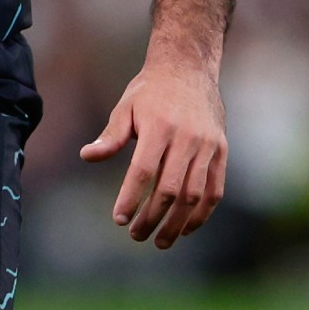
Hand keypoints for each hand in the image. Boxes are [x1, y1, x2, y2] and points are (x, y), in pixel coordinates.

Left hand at [79, 57, 226, 248]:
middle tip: (136, 235)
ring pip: (194, 194)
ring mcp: (208, 146)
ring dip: (178, 223)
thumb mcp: (125, 107)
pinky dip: (202, 213)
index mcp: (159, 127)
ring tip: (161, 240)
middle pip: (170, 189)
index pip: (144, 171)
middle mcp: (187, 138)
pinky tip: (187, 227)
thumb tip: (87, 156)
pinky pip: (215, 190)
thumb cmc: (150, 91)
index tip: (119, 219)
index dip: (132, 197)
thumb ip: (111, 136)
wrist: (189, 69)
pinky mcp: (222, 152)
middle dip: (152, 217)